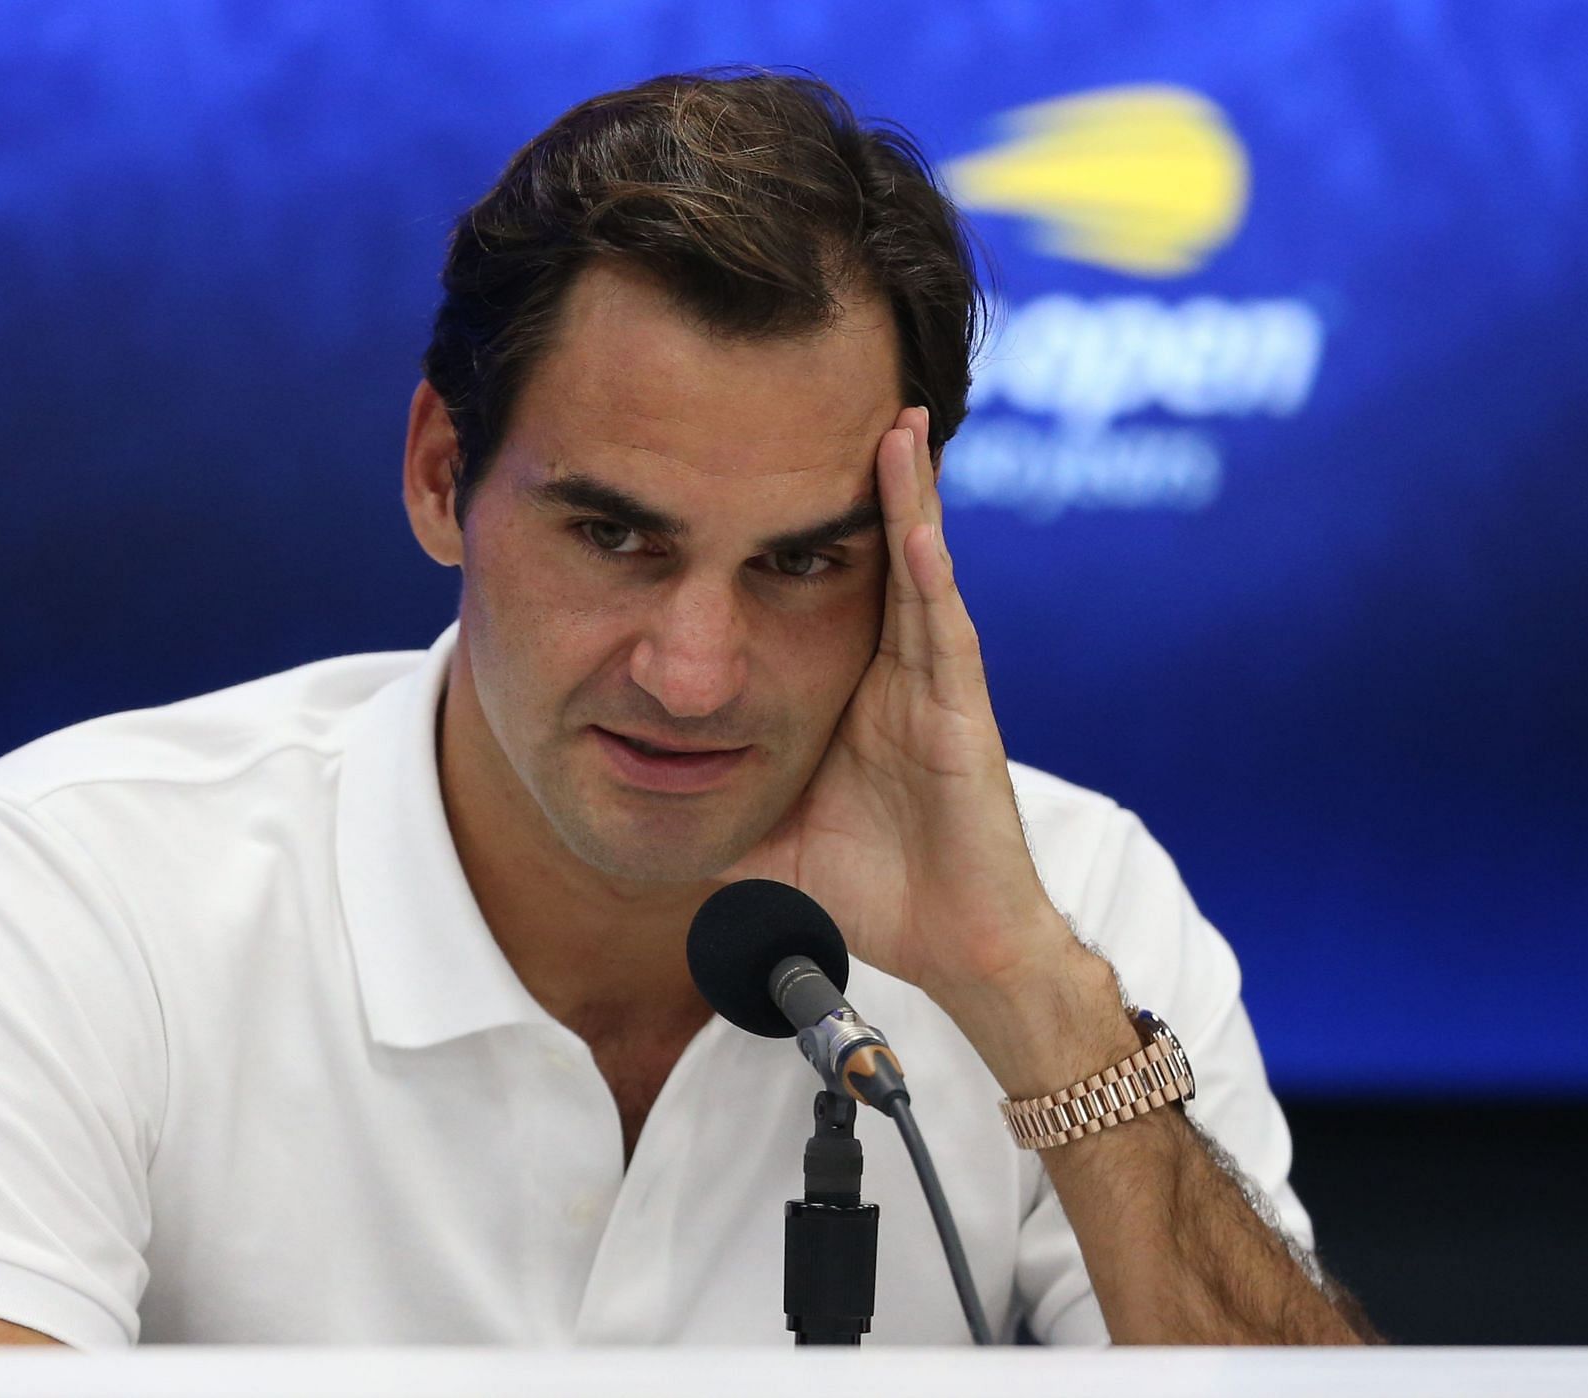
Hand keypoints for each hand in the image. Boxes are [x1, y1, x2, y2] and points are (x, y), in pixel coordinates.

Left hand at [727, 406, 1096, 1041]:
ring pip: (918, 569)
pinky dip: (931, 572)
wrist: (950, 947)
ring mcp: (930, 685)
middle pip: (873, 551)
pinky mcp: (961, 714)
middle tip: (846, 390)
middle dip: (863, 474)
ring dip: (908, 495)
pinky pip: (942, 632)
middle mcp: (892, 669)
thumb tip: (625, 807)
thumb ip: (704, 807)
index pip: (818, 579)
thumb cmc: (870, 886)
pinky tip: (917, 519)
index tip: (761, 449)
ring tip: (896, 420)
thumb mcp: (761, 832)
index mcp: (846, 684)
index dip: (799, 515)